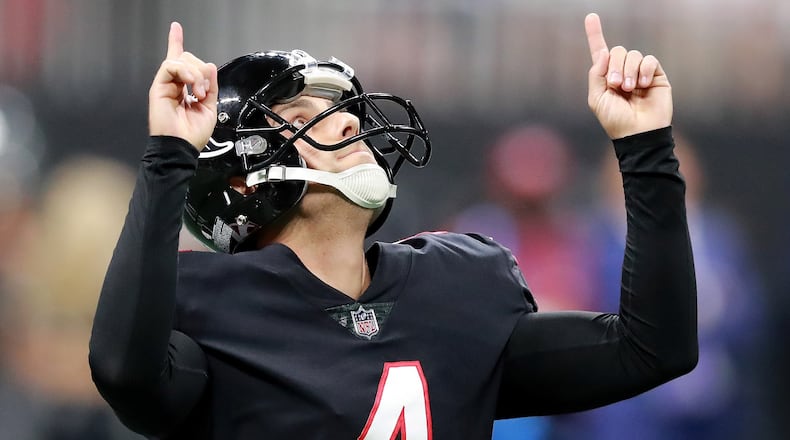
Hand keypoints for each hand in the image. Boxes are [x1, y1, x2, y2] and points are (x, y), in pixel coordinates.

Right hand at [148, 22, 217, 150]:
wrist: (181, 146)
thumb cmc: (193, 134)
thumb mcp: (209, 107)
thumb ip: (210, 86)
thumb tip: (210, 67)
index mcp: (185, 89)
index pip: (182, 62)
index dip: (177, 43)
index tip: (175, 27)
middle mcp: (174, 84)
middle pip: (188, 59)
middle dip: (202, 71)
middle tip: (204, 92)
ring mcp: (166, 84)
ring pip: (181, 60)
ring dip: (196, 74)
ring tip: (199, 92)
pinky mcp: (158, 86)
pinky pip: (171, 65)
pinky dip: (185, 71)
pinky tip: (192, 85)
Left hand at [585, 13, 671, 138]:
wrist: (637, 133)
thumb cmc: (615, 120)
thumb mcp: (597, 99)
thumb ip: (596, 75)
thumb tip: (604, 53)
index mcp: (606, 77)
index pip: (601, 51)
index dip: (595, 34)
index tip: (590, 17)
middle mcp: (622, 72)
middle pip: (617, 51)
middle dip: (614, 66)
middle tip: (616, 85)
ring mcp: (639, 73)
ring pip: (633, 55)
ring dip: (628, 71)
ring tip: (630, 89)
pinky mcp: (655, 75)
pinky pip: (649, 60)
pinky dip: (644, 70)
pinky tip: (643, 85)